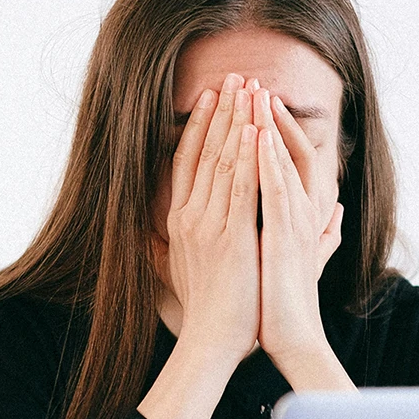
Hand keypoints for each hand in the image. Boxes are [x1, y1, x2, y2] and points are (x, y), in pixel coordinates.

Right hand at [156, 72, 261, 364]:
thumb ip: (176, 245)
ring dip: (238, 122)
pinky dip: (249, 156)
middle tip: (235, 77)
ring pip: (224, 162)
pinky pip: (241, 188)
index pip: (188, 162)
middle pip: (205, 152)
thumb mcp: (183, 270)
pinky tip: (257, 130)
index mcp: (180, 222)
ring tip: (249, 89)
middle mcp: (190, 217)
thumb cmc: (205, 311)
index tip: (212, 97)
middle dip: (222, 112)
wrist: (211, 342)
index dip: (200, 126)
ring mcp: (209, 226)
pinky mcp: (232, 238)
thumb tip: (161, 234)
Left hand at [252, 87, 343, 364]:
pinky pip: (275, 191)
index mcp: (304, 216)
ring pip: (284, 163)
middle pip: (290, 151)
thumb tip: (337, 214)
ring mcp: (297, 224)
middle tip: (253, 82)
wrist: (293, 340)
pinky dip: (267, 162)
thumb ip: (322, 234)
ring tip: (255, 94)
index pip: (293, 160)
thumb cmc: (288, 304)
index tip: (257, 103)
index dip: (277, 129)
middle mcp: (305, 214)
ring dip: (270, 127)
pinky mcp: (285, 238)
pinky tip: (255, 136)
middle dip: (271, 116)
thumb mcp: (302, 259)